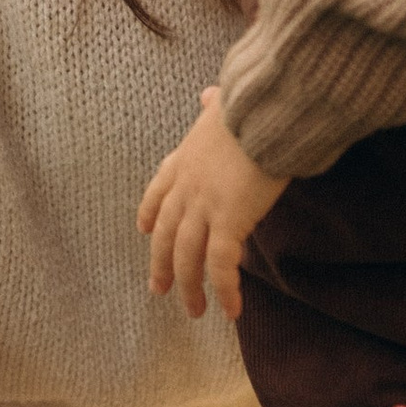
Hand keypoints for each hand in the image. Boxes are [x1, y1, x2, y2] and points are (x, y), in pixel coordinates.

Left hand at [140, 87, 283, 319]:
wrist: (262, 109)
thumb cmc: (250, 104)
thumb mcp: (223, 103)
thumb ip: (213, 105)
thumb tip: (208, 95)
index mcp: (184, 159)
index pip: (158, 190)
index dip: (149, 212)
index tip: (143, 229)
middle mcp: (187, 186)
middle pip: (167, 234)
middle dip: (162, 264)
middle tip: (159, 289)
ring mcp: (204, 205)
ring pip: (188, 257)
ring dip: (190, 288)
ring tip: (194, 311)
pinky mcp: (228, 220)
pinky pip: (220, 265)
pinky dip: (224, 290)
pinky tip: (230, 311)